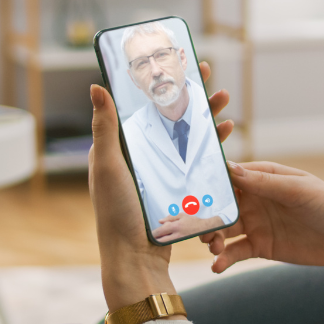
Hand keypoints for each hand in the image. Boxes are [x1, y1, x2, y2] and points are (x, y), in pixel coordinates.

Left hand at [89, 61, 233, 312]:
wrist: (136, 260)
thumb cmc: (116, 214)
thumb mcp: (109, 166)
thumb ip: (105, 128)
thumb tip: (96, 86)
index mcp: (121, 148)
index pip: (144, 106)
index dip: (162, 83)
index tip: (179, 62)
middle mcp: (141, 159)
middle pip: (171, 118)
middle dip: (192, 95)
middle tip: (209, 74)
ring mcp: (161, 175)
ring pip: (188, 138)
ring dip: (207, 119)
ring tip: (226, 103)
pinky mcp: (178, 191)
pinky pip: (198, 164)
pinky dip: (213, 148)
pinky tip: (227, 138)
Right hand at [201, 162, 323, 272]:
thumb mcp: (297, 189)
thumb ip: (264, 182)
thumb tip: (230, 168)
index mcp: (260, 178)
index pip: (227, 177)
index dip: (207, 183)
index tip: (189, 191)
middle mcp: (252, 200)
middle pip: (218, 205)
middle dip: (203, 215)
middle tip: (194, 226)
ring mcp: (254, 223)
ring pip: (223, 229)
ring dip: (211, 237)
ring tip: (212, 246)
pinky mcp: (260, 246)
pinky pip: (235, 252)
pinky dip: (223, 259)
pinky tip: (216, 266)